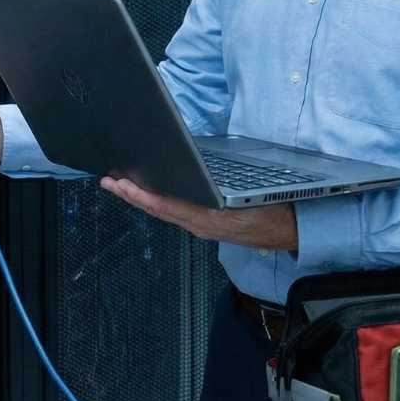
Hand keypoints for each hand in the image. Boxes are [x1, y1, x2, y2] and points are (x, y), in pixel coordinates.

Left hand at [100, 177, 297, 250]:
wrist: (291, 229)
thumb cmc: (274, 207)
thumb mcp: (249, 193)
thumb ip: (221, 187)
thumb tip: (195, 171)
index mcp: (207, 217)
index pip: (165, 206)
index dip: (141, 195)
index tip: (122, 184)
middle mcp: (199, 224)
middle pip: (158, 209)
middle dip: (131, 195)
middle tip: (108, 180)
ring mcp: (202, 226)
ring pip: (164, 211)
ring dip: (141, 197)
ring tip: (121, 184)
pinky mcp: (206, 224)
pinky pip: (175, 212)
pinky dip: (158, 201)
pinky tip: (150, 191)